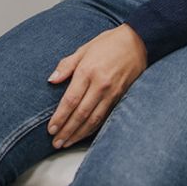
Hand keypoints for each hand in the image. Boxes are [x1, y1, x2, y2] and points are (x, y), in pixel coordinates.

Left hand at [46, 24, 147, 148]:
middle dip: (67, 130)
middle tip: (56, 142)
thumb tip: (51, 80)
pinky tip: (84, 134)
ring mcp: (111, 92)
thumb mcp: (84, 49)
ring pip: (93, 119)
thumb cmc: (108, 43)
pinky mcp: (120, 97)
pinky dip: (93, 128)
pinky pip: (104, 117)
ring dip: (78, 134)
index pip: (70, 100)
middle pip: (80, 113)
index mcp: (87, 70)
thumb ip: (66, 65)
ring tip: (67, 143)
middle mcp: (99, 84)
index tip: (50, 128)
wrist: (136, 42)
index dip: (60, 117)